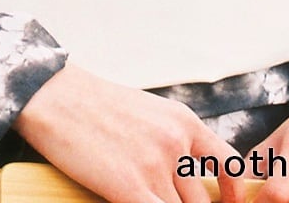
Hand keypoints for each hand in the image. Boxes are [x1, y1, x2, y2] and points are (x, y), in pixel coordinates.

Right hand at [14, 60, 248, 202]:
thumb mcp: (148, 112)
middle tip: (165, 196)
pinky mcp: (129, 187)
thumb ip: (173, 142)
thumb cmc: (95, 106)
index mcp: (184, 122)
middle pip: (202, 201)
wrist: (55, 96)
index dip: (233, 193)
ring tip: (144, 196)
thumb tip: (188, 177)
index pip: (230, 165)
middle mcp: (176, 143)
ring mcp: (155, 166)